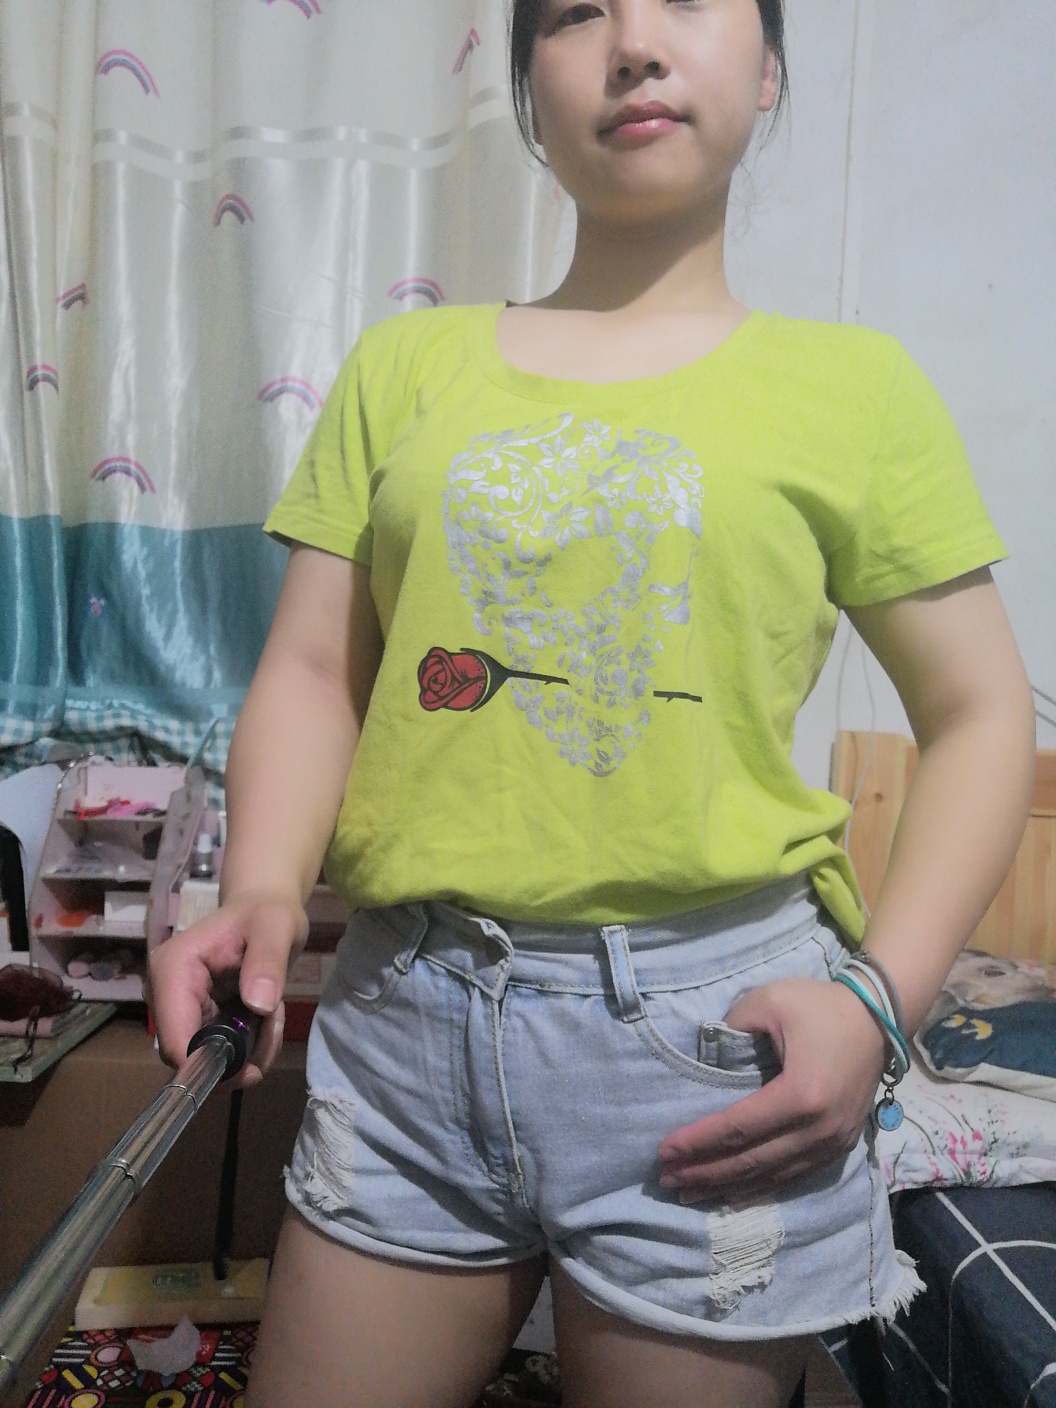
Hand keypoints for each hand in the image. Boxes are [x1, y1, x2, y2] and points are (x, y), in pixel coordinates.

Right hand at [145, 892, 307, 1089]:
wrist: (263, 911)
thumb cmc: (266, 914)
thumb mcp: (277, 927)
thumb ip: (268, 961)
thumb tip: (259, 1004)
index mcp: (173, 969)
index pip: (174, 1039)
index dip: (207, 1064)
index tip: (251, 1068)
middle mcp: (164, 993)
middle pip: (191, 1056)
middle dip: (240, 1055)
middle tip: (274, 1027)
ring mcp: (177, 1008)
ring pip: (208, 1058)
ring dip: (250, 1050)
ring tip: (275, 1016)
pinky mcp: (193, 1018)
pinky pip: (218, 1052)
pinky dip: (249, 1045)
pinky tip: (266, 1019)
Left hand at [657, 977, 886, 1200]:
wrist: (879, 1016)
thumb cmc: (820, 1006)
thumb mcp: (769, 1000)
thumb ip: (732, 1028)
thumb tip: (707, 1058)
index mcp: (800, 1096)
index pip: (737, 1128)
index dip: (698, 1142)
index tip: (664, 1151)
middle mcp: (818, 1130)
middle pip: (751, 1161)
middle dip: (704, 1172)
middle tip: (666, 1179)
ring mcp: (832, 1143)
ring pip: (771, 1176)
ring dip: (727, 1186)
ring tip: (689, 1191)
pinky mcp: (839, 1146)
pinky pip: (793, 1175)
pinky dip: (760, 1186)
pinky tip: (733, 1193)